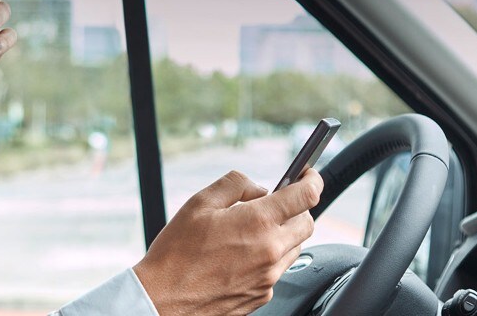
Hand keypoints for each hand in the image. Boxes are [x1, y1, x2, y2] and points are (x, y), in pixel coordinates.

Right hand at [133, 169, 323, 315]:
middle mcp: (270, 251)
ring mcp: (269, 277)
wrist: (163, 301)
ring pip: (295, 248)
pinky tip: (242, 256)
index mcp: (257, 223)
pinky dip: (269, 258)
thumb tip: (259, 188)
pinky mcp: (262, 295)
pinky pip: (278, 270)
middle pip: (307, 223)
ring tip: (250, 233)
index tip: (308, 175)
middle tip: (276, 204)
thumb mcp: (199, 203)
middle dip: (297, 209)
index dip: (312, 180)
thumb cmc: (176, 254)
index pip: (307, 196)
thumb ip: (235, 185)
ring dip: (283, 234)